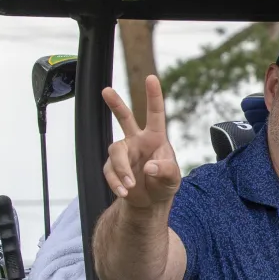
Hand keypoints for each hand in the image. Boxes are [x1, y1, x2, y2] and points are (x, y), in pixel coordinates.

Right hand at [101, 75, 179, 209]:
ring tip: (130, 185)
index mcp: (155, 138)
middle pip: (124, 118)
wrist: (150, 201)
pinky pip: (110, 171)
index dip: (154, 96)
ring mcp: (123, 152)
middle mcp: (137, 140)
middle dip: (116, 104)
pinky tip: (124, 191)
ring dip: (122, 170)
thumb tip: (149, 167)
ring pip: (115, 152)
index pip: (155, 114)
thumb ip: (165, 171)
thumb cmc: (164, 184)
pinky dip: (117, 183)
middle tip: (106, 90)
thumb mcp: (172, 179)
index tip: (151, 78)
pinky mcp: (112, 167)